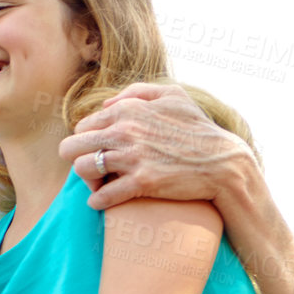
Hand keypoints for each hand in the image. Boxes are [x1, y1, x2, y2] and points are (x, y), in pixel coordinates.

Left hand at [60, 83, 252, 210]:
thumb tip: (106, 103)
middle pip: (70, 148)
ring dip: (87, 181)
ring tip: (101, 185)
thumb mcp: (173, 96)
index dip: (87, 142)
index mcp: (128, 110)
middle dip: (77, 160)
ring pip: (81, 170)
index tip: (101, 152)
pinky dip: (97, 201)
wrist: (223, 162)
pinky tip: (103, 201)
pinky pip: (101, 196)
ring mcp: (133, 157)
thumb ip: (136, 92)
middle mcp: (126, 131)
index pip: (81, 127)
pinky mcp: (141, 182)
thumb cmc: (196, 129)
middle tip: (94, 170)